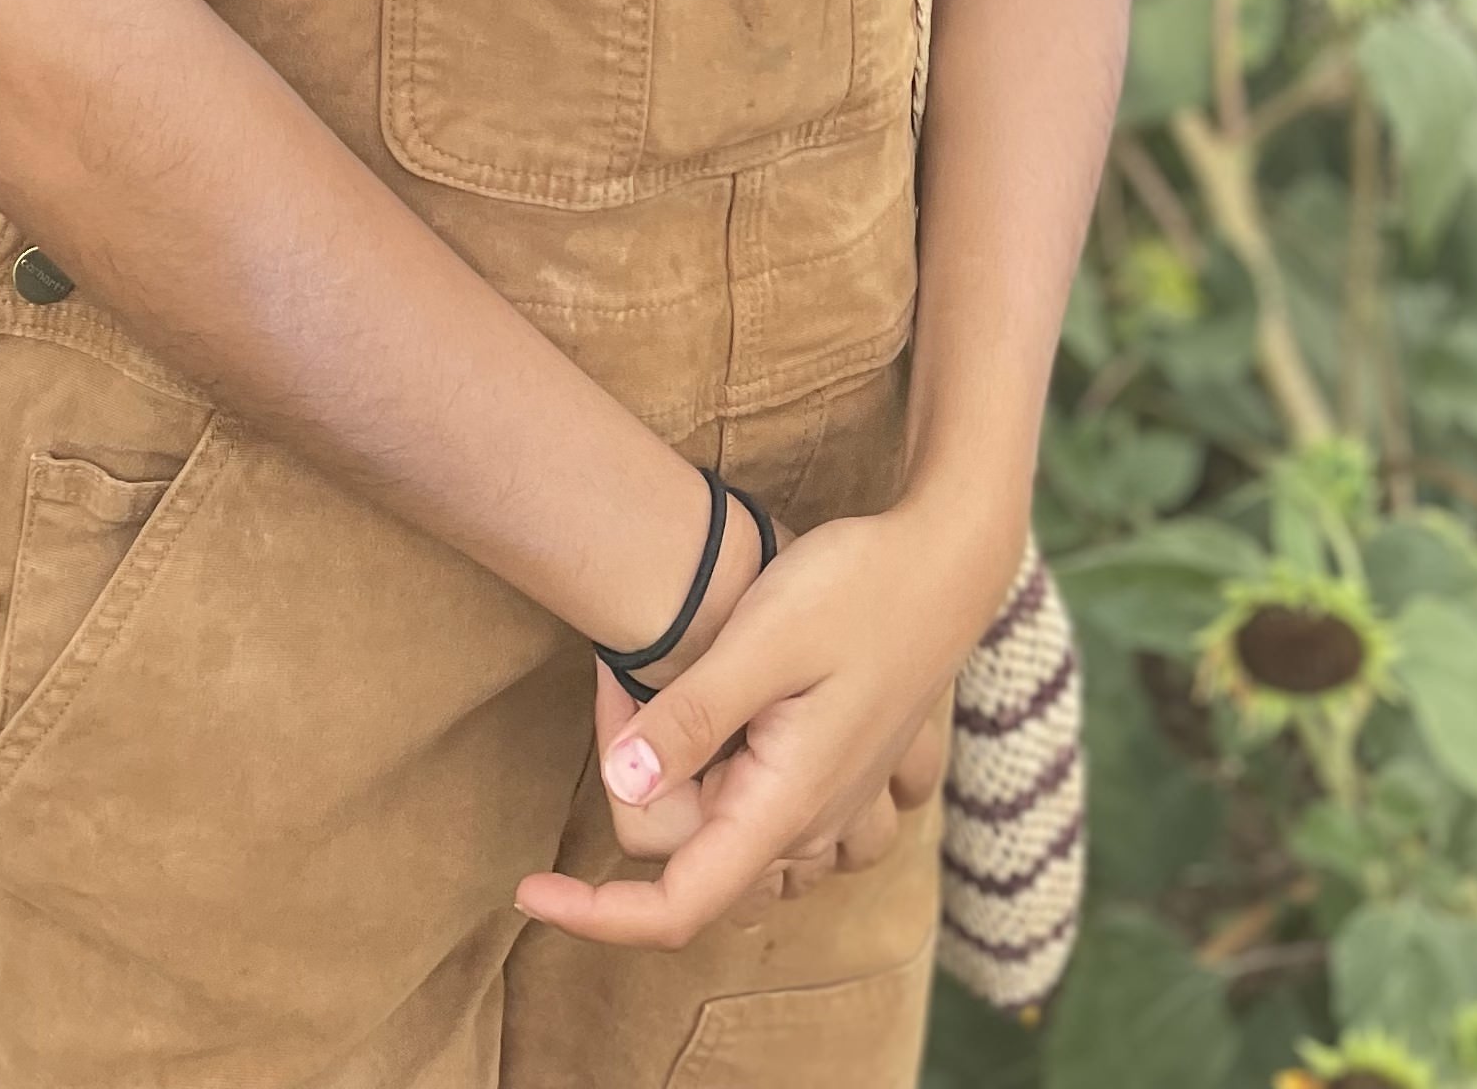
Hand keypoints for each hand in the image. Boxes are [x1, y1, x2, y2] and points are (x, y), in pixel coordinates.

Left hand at [517, 504, 997, 948]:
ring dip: (685, 796)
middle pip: (696, 866)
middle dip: (638, 796)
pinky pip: (781, 827)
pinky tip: (725, 729)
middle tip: (620, 680)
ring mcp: (837, 806)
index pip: (677, 906)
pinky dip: (734, 796)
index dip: (596, 915)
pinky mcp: (848, 776)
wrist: (947, 561)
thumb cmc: (856, 589)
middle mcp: (812, 825)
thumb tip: (621, 782)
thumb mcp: (763, 639)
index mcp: (784, 806)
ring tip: (662, 694)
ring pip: (735, 851)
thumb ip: (691, 717)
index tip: (528, 891)